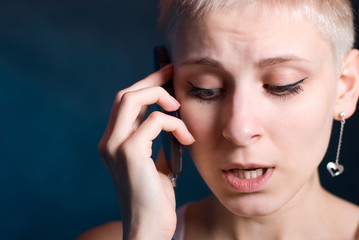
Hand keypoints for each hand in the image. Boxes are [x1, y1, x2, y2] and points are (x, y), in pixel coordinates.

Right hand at [98, 64, 194, 239]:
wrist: (149, 227)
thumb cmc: (154, 198)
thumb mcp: (155, 165)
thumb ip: (156, 143)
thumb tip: (170, 122)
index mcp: (114, 142)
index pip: (125, 103)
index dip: (145, 86)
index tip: (165, 74)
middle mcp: (109, 141)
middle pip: (124, 95)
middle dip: (151, 81)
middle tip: (172, 73)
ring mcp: (115, 146)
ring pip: (132, 99)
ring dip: (161, 97)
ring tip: (179, 109)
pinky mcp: (129, 153)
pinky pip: (154, 121)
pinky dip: (174, 123)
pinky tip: (187, 138)